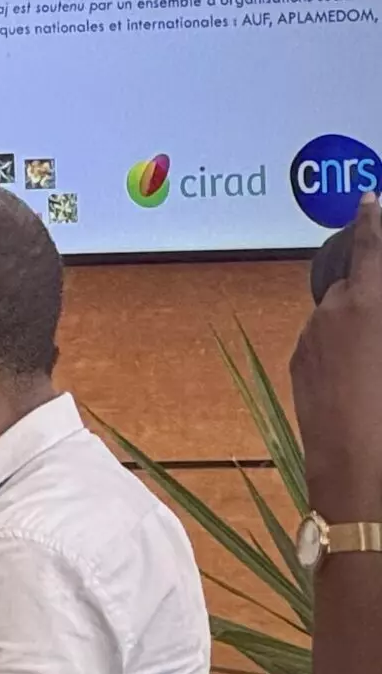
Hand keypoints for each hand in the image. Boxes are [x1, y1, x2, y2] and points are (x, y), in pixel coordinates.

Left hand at [293, 194, 381, 521]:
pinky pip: (326, 342)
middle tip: (381, 314)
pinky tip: (367, 372)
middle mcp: (329, 316)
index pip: (370, 248)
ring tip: (379, 351)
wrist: (360, 475)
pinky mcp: (300, 370)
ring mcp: (310, 343)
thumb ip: (375, 307)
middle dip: (371, 286)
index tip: (371, 198)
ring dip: (358, 319)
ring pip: (337, 315)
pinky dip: (345, 342)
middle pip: (352, 283)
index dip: (373, 221)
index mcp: (365, 305)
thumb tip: (372, 297)